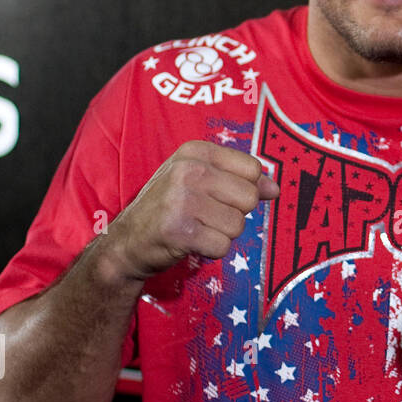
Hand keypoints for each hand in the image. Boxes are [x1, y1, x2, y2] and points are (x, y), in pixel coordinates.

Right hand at [102, 140, 279, 280]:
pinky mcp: (180, 230)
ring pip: (238, 225)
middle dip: (234, 214)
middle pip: (250, 197)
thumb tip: (275, 189)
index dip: (243, 189)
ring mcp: (182, 199)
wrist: (126, 241)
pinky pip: (222, 246)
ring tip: (196, 228)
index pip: (252, 168)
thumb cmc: (169, 208)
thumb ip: (240, 180)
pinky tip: (190, 242)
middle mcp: (188, 170)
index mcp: (195, 151)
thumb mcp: (201, 181)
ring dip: (222, 234)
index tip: (218, 196)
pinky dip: (211, 250)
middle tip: (205, 216)